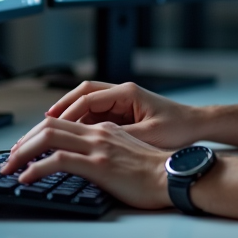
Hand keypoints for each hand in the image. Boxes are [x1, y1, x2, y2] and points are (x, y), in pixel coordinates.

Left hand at [1, 118, 170, 209]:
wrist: (174, 176)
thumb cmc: (156, 173)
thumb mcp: (126, 156)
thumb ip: (105, 155)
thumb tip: (86, 167)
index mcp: (104, 130)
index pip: (61, 123)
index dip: (37, 134)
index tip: (24, 150)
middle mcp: (98, 133)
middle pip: (49, 126)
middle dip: (23, 142)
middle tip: (9, 158)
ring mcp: (97, 147)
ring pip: (48, 138)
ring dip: (22, 153)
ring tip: (9, 169)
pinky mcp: (98, 164)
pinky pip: (58, 161)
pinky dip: (36, 168)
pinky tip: (25, 178)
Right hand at [43, 81, 203, 149]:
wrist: (197, 125)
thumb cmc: (178, 128)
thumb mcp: (149, 135)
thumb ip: (121, 137)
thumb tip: (94, 143)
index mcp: (127, 93)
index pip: (88, 98)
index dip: (67, 111)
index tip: (50, 125)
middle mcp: (122, 93)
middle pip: (82, 95)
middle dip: (60, 109)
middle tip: (41, 125)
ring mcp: (122, 102)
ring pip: (87, 105)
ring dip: (69, 117)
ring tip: (48, 133)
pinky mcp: (123, 113)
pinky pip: (96, 115)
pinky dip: (81, 124)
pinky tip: (70, 138)